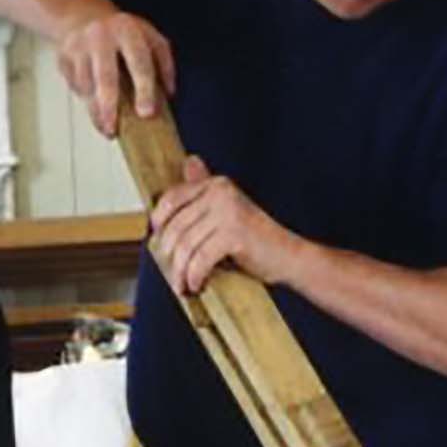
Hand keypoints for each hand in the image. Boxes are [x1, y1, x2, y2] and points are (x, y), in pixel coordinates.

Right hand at [54, 10, 174, 136]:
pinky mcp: (64, 57)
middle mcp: (101, 37)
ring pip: (87, 87)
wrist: (82, 14)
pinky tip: (95, 107)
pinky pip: (75, 87)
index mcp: (127, 30)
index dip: (144, 90)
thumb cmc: (121, 32)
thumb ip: (164, 62)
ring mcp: (79, 47)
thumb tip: (169, 94)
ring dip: (96, 112)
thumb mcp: (149, 37)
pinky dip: (86, 101)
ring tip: (108, 127)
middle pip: (105, 78)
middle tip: (114, 130)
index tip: (146, 113)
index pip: (139, 63)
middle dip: (110, 107)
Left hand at [147, 157, 304, 294]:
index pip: (172, 198)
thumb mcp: (226, 212)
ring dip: (180, 271)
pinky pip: (201, 258)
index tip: (158, 243)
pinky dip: (195, 275)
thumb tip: (189, 161)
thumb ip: (205, 192)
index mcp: (216, 185)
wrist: (288, 257)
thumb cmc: (256, 240)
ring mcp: (228, 211)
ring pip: (186, 245)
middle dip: (169, 256)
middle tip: (172, 275)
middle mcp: (221, 193)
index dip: (159, 224)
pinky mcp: (234, 233)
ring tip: (182, 285)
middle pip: (176, 227)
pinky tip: (196, 285)